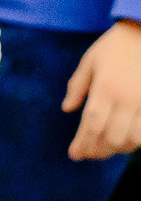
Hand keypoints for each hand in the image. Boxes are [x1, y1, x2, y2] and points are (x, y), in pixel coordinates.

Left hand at [64, 19, 140, 158]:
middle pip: (111, 137)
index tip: (74, 155)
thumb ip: (77, 86)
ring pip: (132, 139)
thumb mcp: (90, 61)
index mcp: (105, 88)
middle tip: (88, 154)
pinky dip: (137, 141)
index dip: (82, 144)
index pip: (91, 125)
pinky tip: (127, 141)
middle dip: (98, 150)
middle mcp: (127, 99)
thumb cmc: (115, 45)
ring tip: (105, 149)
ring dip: (118, 149)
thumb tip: (67, 109)